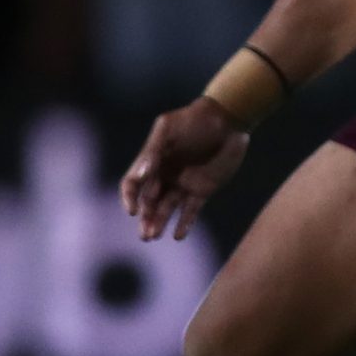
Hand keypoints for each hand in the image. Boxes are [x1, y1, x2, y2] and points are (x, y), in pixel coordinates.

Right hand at [121, 97, 250, 241]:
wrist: (226, 120)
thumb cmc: (193, 119)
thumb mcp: (168, 128)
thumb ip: (153, 149)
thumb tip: (140, 174)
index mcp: (152, 162)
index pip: (133, 184)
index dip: (129, 198)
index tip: (132, 211)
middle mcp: (164, 176)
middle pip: (149, 202)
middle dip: (145, 218)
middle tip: (145, 234)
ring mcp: (183, 184)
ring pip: (166, 209)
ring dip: (159, 223)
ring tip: (154, 236)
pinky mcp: (202, 190)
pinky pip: (190, 210)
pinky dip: (184, 223)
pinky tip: (178, 235)